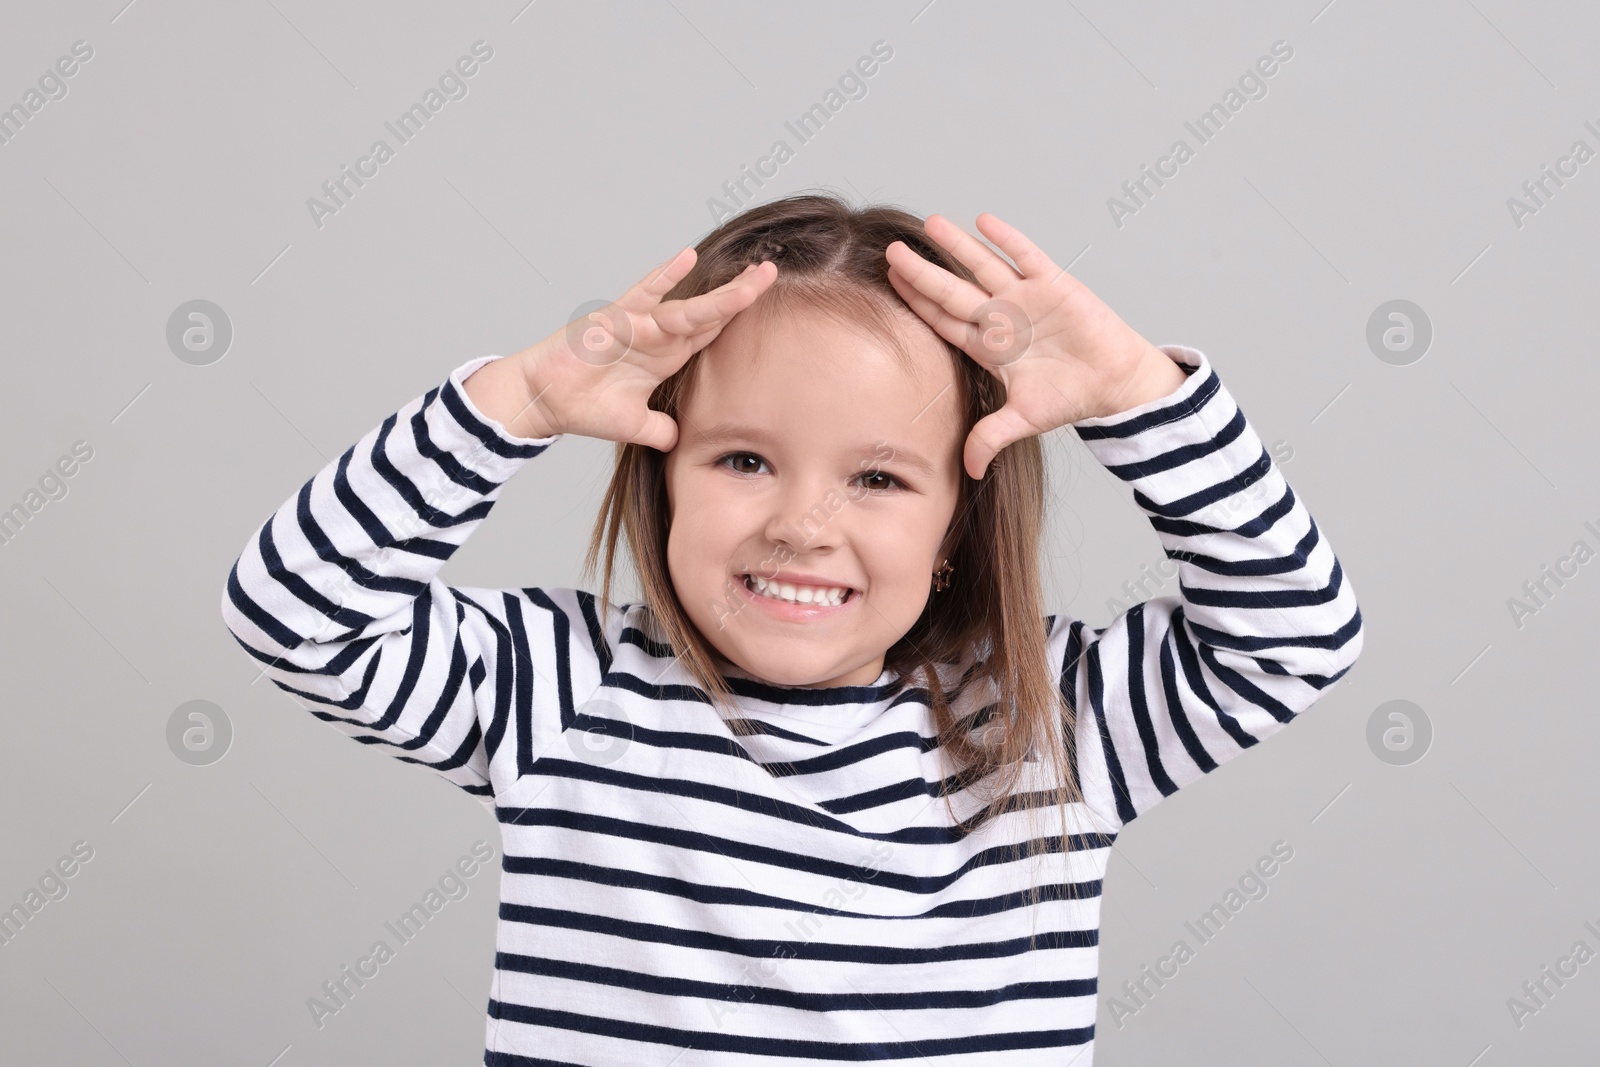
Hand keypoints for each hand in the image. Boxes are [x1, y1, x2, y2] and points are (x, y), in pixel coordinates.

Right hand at [512, 250, 776, 449]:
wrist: (544, 401)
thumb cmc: (583, 407)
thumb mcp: (634, 427)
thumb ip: (661, 431)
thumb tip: (682, 442)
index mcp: (666, 357)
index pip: (711, 333)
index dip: (737, 318)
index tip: (767, 303)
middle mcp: (658, 336)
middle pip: (709, 313)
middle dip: (741, 294)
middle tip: (772, 272)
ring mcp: (638, 325)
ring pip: (688, 308)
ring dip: (721, 295)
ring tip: (753, 279)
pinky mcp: (613, 319)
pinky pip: (643, 294)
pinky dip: (664, 277)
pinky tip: (687, 258)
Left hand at [885, 213, 1187, 479]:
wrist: (1114, 383)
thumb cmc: (1069, 397)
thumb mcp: (1023, 420)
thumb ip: (990, 438)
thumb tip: (968, 472)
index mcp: (989, 346)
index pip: (944, 320)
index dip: (917, 302)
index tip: (890, 283)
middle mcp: (1001, 317)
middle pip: (953, 290)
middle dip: (923, 273)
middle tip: (892, 251)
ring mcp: (1026, 297)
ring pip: (984, 265)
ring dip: (957, 246)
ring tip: (930, 224)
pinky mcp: (1055, 284)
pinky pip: (1027, 256)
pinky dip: (1007, 239)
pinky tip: (984, 221)